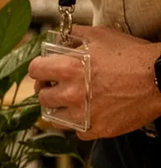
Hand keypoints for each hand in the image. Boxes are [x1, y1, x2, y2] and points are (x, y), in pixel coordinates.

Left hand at [28, 25, 160, 139]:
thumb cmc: (133, 56)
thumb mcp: (102, 36)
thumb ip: (76, 35)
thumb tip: (61, 37)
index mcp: (68, 68)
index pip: (34, 71)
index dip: (40, 69)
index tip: (45, 71)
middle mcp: (71, 93)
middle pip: (42, 97)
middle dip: (49, 90)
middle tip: (59, 87)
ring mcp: (83, 114)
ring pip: (54, 117)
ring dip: (60, 109)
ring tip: (72, 102)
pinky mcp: (96, 129)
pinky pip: (77, 132)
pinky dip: (81, 123)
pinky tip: (90, 113)